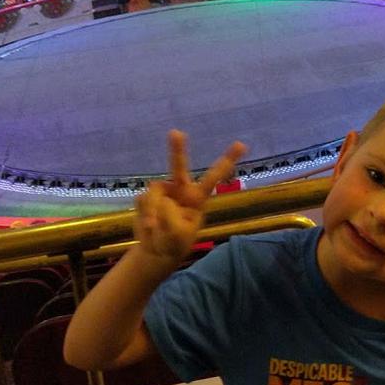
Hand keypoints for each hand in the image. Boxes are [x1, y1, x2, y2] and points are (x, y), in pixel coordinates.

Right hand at [134, 130, 245, 262]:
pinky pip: (142, 202)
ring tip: (155, 229)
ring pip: (154, 194)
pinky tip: (148, 227)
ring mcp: (162, 192)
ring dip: (152, 213)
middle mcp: (179, 189)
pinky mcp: (146, 197)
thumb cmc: (175, 242)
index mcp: (196, 198)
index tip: (242, 144)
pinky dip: (144, 215)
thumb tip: (160, 202)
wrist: (156, 251)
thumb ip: (171, 218)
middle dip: (177, 149)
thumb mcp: (179, 236)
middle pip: (178, 166)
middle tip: (176, 132)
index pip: (213, 177)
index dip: (227, 160)